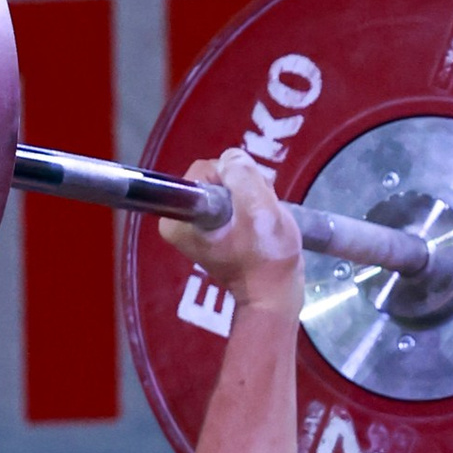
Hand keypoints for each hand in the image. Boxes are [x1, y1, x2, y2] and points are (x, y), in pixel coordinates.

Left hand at [165, 149, 301, 319]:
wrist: (274, 293)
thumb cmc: (266, 258)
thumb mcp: (259, 210)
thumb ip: (241, 175)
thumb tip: (231, 159)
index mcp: (178, 219)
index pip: (204, 170)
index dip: (233, 179)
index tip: (247, 203)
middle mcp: (179, 220)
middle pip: (215, 175)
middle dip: (243, 187)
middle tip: (259, 212)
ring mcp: (195, 224)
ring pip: (227, 185)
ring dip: (250, 195)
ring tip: (260, 221)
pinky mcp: (211, 226)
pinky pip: (231, 197)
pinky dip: (250, 204)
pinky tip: (258, 222)